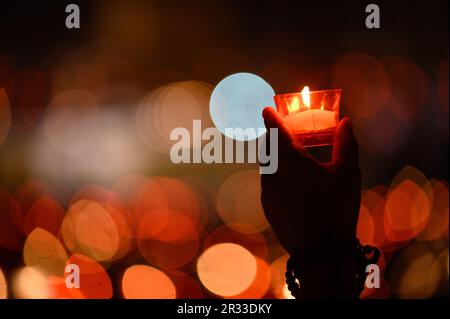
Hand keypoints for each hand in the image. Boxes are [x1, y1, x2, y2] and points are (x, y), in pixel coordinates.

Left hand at [260, 107, 360, 255]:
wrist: (321, 251)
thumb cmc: (336, 208)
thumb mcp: (347, 173)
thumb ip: (346, 143)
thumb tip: (346, 122)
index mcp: (290, 160)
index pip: (274, 130)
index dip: (270, 117)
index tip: (266, 109)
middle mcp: (272, 173)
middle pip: (268, 148)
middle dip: (275, 138)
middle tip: (287, 133)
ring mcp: (266, 192)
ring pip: (268, 167)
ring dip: (276, 158)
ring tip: (294, 159)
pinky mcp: (267, 207)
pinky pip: (269, 183)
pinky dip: (277, 176)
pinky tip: (294, 185)